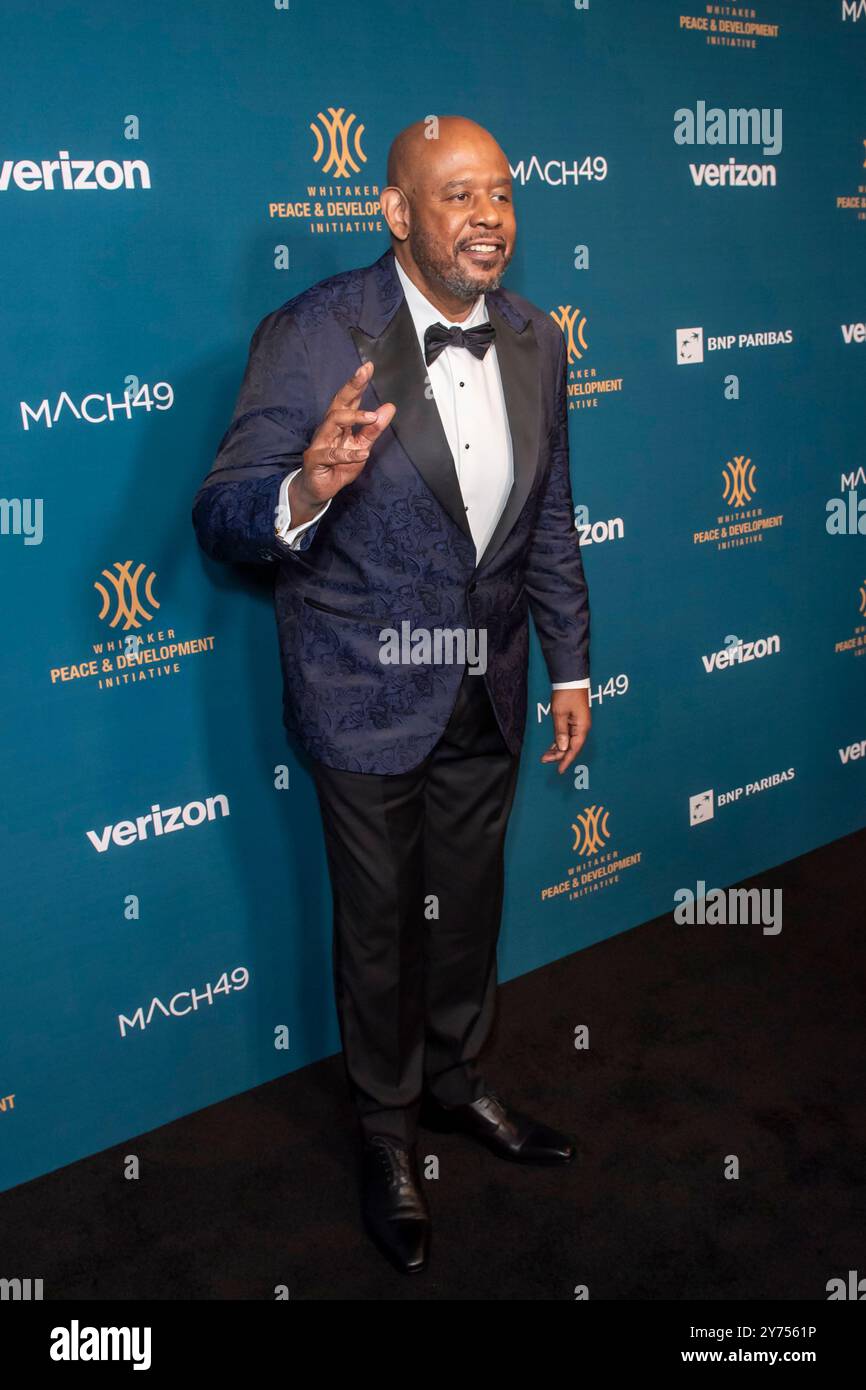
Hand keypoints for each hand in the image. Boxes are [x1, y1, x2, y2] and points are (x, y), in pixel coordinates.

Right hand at [289, 360, 395, 524]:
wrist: (318, 490)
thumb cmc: (338, 466)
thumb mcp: (361, 447)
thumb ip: (373, 429)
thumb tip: (390, 407)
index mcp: (339, 423)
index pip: (349, 399)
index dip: (357, 383)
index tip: (368, 367)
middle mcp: (328, 428)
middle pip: (338, 403)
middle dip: (351, 387)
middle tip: (363, 373)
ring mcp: (320, 443)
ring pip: (332, 422)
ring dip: (353, 417)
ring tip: (372, 417)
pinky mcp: (315, 460)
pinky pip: (332, 454)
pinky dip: (348, 453)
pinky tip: (363, 453)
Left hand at [540, 687, 590, 774]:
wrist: (570, 679)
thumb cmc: (566, 694)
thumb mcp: (559, 714)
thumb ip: (560, 732)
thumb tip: (561, 748)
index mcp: (582, 727)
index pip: (574, 749)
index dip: (566, 760)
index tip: (560, 771)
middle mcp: (582, 728)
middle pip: (571, 747)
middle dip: (558, 755)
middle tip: (544, 760)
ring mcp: (578, 725)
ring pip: (569, 742)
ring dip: (558, 749)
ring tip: (545, 756)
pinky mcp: (574, 721)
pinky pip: (567, 736)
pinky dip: (559, 742)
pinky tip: (552, 748)